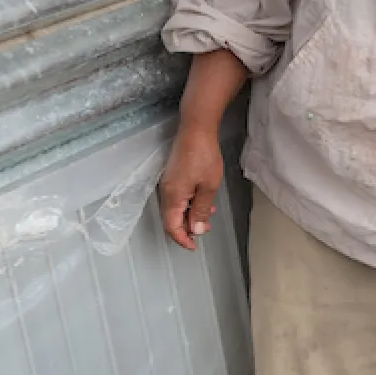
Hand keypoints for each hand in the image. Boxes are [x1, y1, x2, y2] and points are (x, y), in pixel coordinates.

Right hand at [158, 124, 225, 249]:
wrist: (196, 128)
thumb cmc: (203, 155)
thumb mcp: (208, 187)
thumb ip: (201, 211)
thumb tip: (195, 230)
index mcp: (173, 197)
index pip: (172, 227)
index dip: (182, 239)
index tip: (194, 246)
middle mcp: (166, 191)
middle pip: (172, 219)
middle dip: (187, 228)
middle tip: (204, 230)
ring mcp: (168, 183)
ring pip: (176, 208)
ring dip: (190, 215)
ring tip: (208, 215)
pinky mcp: (173, 176)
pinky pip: (178, 197)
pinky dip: (189, 204)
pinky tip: (203, 200)